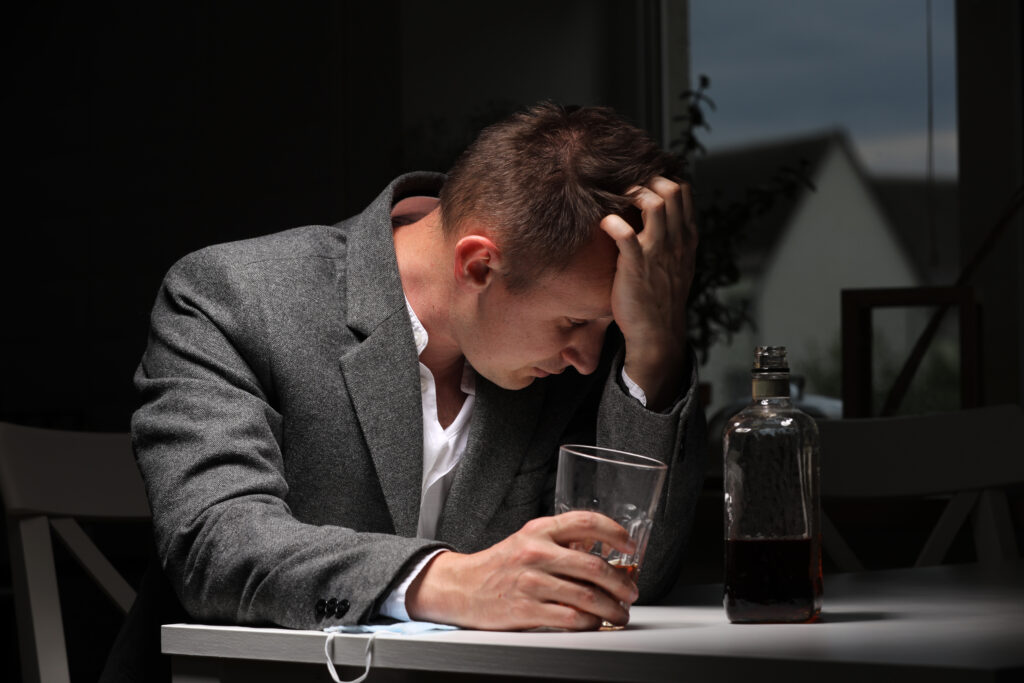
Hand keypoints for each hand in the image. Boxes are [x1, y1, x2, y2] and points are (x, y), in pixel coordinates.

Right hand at [405, 511, 639, 629]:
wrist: (462, 588)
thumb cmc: (500, 565)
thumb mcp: (528, 541)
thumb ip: (560, 541)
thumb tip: (599, 548)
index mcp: (539, 530)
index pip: (585, 522)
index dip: (614, 532)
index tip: (629, 545)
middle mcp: (536, 552)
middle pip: (593, 566)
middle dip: (621, 583)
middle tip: (631, 591)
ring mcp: (531, 581)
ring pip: (587, 596)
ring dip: (612, 607)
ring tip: (619, 612)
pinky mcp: (526, 610)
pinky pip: (570, 618)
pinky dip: (590, 623)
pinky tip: (595, 623)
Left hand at [599, 177, 696, 409]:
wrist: (657, 333)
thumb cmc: (661, 298)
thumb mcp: (678, 264)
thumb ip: (673, 238)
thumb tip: (659, 215)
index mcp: (687, 238)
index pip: (684, 192)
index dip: (661, 178)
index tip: (640, 181)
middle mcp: (676, 241)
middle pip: (672, 189)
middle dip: (647, 179)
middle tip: (625, 187)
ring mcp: (658, 253)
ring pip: (654, 204)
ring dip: (632, 194)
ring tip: (614, 200)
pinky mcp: (636, 267)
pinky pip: (625, 234)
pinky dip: (612, 222)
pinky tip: (603, 223)